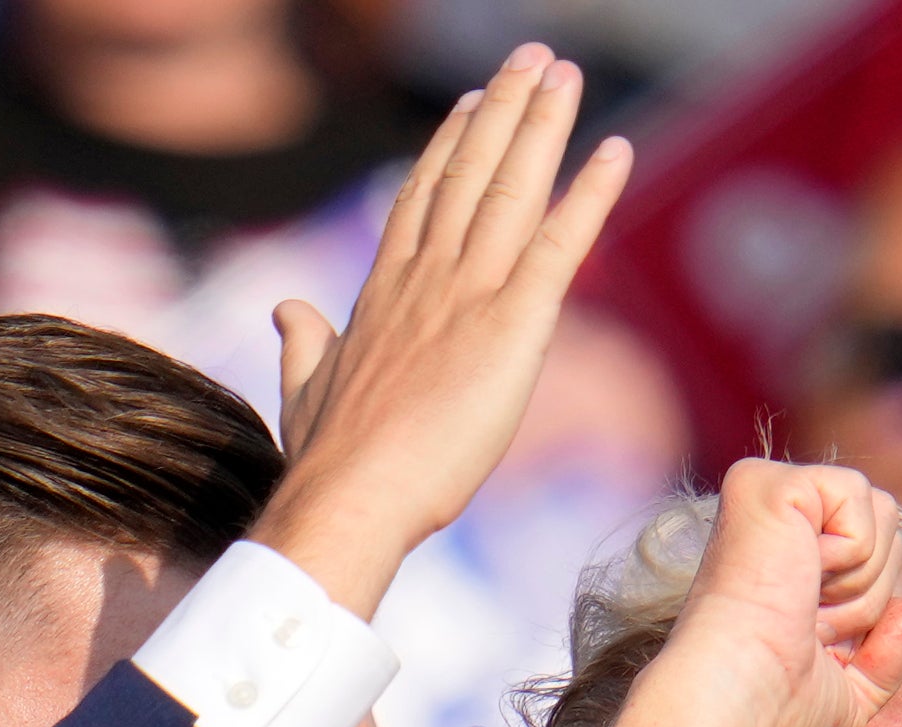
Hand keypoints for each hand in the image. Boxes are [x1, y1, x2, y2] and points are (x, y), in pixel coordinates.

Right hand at [250, 43, 632, 617]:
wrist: (350, 493)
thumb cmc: (328, 459)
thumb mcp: (307, 388)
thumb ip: (303, 341)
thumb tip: (284, 307)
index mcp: (382, 292)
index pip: (421, 198)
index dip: (449, 146)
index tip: (469, 104)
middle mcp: (426, 276)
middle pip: (469, 172)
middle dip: (501, 109)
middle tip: (530, 57)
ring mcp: (468, 293)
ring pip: (511, 188)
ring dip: (542, 124)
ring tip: (564, 72)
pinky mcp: (513, 324)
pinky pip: (561, 244)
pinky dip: (592, 195)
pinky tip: (617, 151)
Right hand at [593, 459, 901, 726]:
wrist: (736, 705)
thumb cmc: (774, 715)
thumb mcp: (847, 698)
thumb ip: (884, 660)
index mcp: (783, 563)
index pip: (873, 554)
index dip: (863, 612)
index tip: (809, 644)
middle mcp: (772, 524)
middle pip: (887, 526)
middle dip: (867, 592)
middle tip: (808, 625)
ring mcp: (765, 496)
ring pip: (881, 508)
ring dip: (860, 578)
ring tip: (801, 604)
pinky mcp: (765, 482)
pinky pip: (860, 496)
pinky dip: (849, 552)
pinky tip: (798, 576)